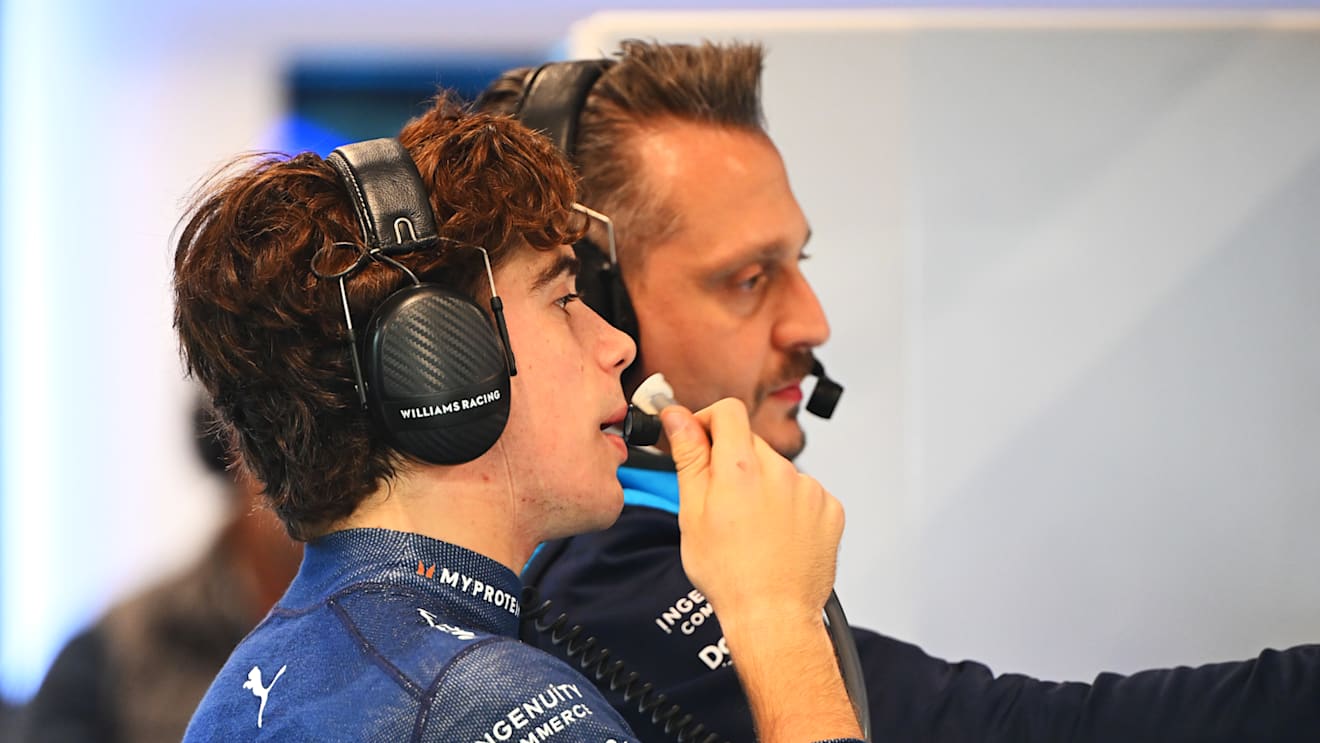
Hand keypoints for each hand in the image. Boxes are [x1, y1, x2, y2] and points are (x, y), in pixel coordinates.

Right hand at [661, 398, 859, 741]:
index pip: (728, 412)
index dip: (709, 421)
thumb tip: (678, 416)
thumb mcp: (692, 514)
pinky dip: (789, 506)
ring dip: (763, 486)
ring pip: (778, 470)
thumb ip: (689, 456)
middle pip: (751, 443)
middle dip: (734, 463)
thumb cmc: (729, 575)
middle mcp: (781, 472)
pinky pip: (803, 492)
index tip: (700, 440)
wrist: (773, 616)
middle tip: (722, 504)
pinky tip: (777, 536)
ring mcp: (810, 490)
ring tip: (752, 529)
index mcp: (741, 469)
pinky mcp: (830, 508)